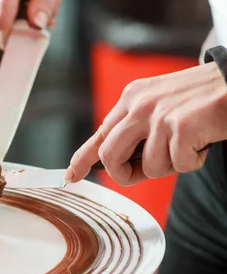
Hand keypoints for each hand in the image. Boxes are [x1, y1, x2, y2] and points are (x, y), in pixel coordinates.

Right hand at [0, 0, 68, 48]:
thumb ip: (45, 0)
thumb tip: (36, 25)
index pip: (0, 21)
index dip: (10, 40)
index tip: (23, 49)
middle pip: (5, 22)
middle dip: (28, 24)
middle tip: (50, 14)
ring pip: (10, 16)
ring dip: (30, 15)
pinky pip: (10, 9)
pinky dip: (26, 9)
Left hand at [64, 62, 226, 185]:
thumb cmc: (202, 100)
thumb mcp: (161, 105)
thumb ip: (137, 129)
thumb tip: (118, 164)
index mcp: (132, 98)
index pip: (99, 134)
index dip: (83, 158)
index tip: (71, 175)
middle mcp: (140, 104)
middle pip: (110, 156)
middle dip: (124, 174)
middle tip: (142, 174)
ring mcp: (159, 115)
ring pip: (149, 167)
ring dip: (172, 165)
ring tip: (189, 143)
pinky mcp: (181, 127)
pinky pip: (179, 166)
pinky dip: (194, 161)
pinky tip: (203, 141)